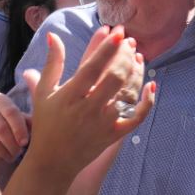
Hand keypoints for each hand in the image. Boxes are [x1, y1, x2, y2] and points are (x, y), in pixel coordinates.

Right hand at [0, 82, 30, 163]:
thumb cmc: (4, 115)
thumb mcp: (16, 111)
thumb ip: (27, 120)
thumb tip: (38, 130)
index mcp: (0, 100)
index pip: (11, 113)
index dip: (19, 129)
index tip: (25, 142)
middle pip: (1, 129)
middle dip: (13, 145)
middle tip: (19, 152)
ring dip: (5, 153)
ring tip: (12, 156)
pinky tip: (1, 157)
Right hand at [23, 28, 152, 178]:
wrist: (52, 162)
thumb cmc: (46, 123)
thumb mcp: (43, 92)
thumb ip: (52, 63)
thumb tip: (53, 35)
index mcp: (70, 96)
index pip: (91, 68)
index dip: (105, 49)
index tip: (116, 33)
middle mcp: (88, 109)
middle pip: (114, 78)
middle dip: (124, 56)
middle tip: (128, 40)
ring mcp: (104, 123)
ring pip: (127, 94)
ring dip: (136, 72)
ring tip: (137, 55)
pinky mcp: (114, 135)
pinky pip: (137, 117)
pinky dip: (147, 102)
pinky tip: (151, 85)